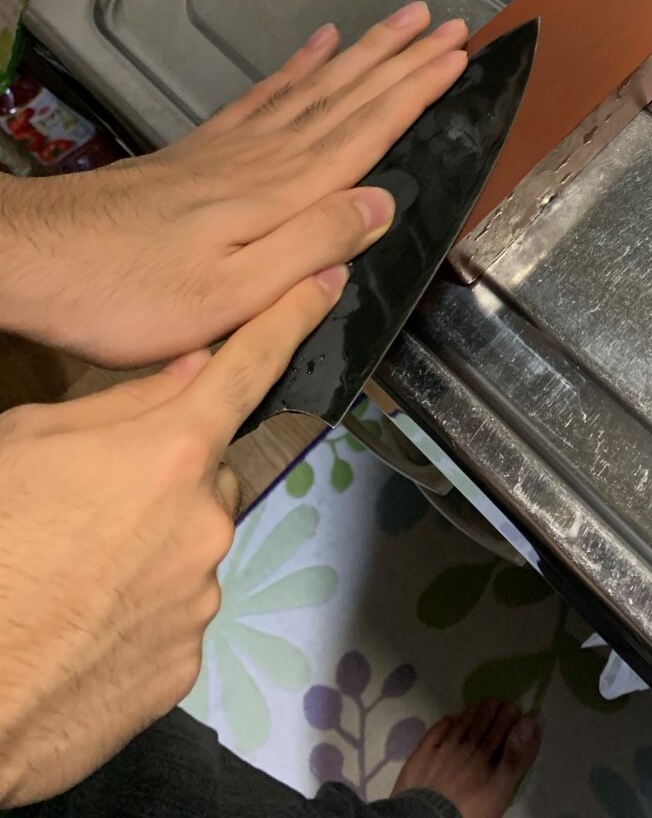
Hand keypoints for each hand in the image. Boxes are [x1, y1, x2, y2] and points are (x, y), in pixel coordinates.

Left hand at [0, 3, 467, 365]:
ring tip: (399, 24)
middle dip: (401, 60)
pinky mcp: (198, 153)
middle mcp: (262, 158)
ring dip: (361, 55)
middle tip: (447, 23)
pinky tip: (314, 49)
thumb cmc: (133, 292)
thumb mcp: (234, 291)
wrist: (34, 259)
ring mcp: (227, 149)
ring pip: (311, 89)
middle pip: (345, 98)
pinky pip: (261, 97)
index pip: (364, 131)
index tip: (456, 57)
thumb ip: (312, 244)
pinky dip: (294, 69)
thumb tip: (382, 203)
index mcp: (280, 193)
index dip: (414, 92)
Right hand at [0, 259, 358, 805]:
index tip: (327, 287)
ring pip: (195, 544)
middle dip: (174, 475)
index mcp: (171, 452)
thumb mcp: (27, 441)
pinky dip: (145, 605)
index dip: (290, 320)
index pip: (248, 369)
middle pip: (211, 473)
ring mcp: (203, 594)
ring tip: (81, 567)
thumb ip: (123, 403)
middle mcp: (206, 519)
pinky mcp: (187, 659)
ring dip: (156, 544)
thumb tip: (195, 370)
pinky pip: (179, 609)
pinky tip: (90, 617)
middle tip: (101, 501)